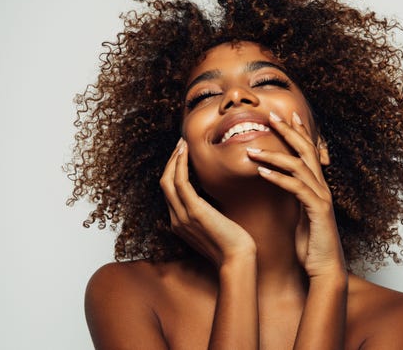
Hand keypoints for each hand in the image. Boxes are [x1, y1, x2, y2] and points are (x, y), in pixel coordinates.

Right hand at [160, 139, 256, 266]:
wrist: (237, 260)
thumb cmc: (232, 244)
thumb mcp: (215, 226)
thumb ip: (208, 213)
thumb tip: (213, 198)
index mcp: (180, 223)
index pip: (170, 192)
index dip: (173, 171)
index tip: (182, 155)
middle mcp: (176, 219)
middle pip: (164, 184)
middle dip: (171, 161)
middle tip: (180, 143)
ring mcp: (182, 216)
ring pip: (168, 180)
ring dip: (174, 159)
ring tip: (182, 143)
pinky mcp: (194, 211)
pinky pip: (180, 182)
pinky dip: (180, 164)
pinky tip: (185, 152)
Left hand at [246, 111, 346, 279]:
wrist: (325, 268)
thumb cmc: (311, 243)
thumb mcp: (299, 213)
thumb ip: (293, 195)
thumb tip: (278, 180)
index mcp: (316, 186)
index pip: (307, 151)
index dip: (297, 131)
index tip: (284, 115)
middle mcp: (321, 187)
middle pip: (306, 150)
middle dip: (288, 131)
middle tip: (270, 115)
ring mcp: (321, 197)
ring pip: (298, 166)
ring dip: (273, 155)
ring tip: (251, 149)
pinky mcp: (318, 211)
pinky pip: (296, 188)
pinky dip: (278, 177)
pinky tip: (261, 171)